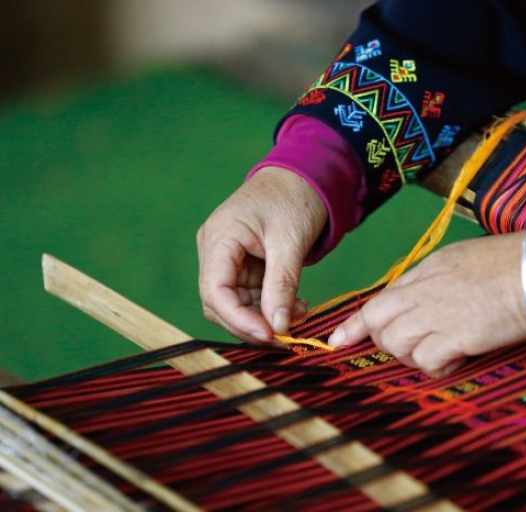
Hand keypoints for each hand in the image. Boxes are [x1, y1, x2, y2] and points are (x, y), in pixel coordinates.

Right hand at [197, 166, 326, 342]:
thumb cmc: (295, 198)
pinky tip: (295, 306)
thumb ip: (282, 286)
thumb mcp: (291, 243)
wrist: (305, 177)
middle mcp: (215, 250)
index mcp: (219, 237)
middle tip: (287, 335)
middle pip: (220, 303)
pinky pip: (250, 296)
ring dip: (265, 317)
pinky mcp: (243, 265)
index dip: (239, 319)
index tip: (269, 334)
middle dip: (252, 323)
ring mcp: (227, 259)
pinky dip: (270, 306)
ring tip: (299, 314)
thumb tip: (278, 328)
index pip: (214, 290)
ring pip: (236, 304)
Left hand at [328, 227, 525, 376]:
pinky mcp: (455, 336)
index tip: (337, 341)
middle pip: (377, 323)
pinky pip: (426, 362)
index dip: (355, 324)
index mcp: (424, 271)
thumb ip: (434, 279)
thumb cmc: (511, 263)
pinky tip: (459, 358)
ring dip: (414, 355)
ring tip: (443, 350)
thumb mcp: (461, 259)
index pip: (378, 299)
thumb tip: (420, 299)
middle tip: (411, 347)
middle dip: (382, 342)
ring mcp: (435, 313)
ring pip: (396, 345)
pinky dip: (438, 367)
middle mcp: (422, 291)